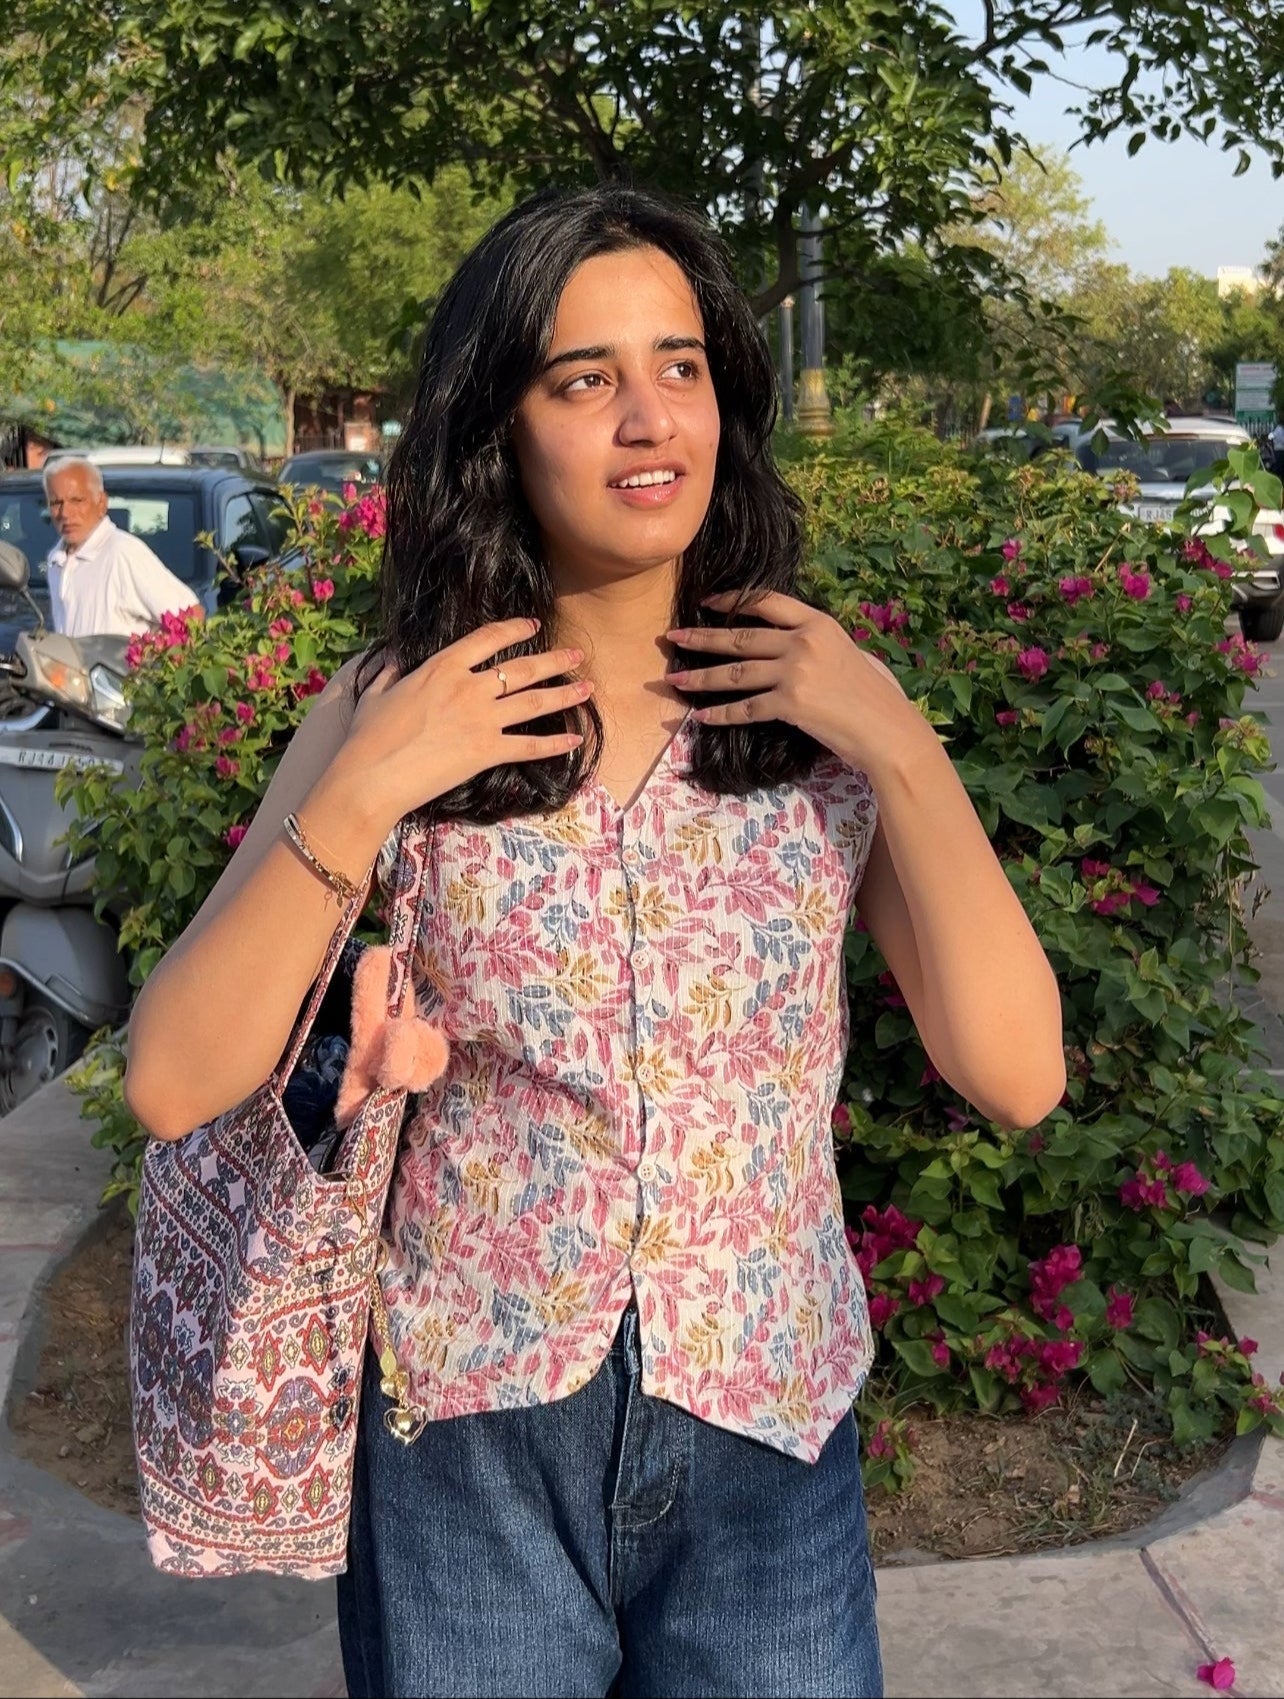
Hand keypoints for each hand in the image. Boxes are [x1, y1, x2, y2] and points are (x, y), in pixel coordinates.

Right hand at [334, 618, 590, 826]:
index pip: (487, 639)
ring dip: (565, 694)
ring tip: (587, 687)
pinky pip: (530, 746)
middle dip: (554, 660)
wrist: (371, 776)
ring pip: (535, 703)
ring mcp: (481, 719)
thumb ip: (390, 674)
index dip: (514, 629)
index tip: (532, 625)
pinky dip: (555, 745)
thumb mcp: (376, 695)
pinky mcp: (487, 751)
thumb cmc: (367, 738)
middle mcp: (469, 688)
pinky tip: (576, 740)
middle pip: (523, 669)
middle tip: (577, 654)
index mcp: (441, 667)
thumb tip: (394, 662)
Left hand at [666, 592, 929, 777]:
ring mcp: (795, 672)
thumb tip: (796, 643)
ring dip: (701, 677)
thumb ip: (819, 644)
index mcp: (819, 623)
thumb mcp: (849, 653)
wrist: (888, 729)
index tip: (707, 602)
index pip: (767, 602)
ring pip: (735, 673)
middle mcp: (803, 641)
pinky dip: (722, 714)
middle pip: (741, 637)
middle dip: (703, 637)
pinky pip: (746, 708)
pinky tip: (701, 716)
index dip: (733, 600)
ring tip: (674, 678)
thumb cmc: (876, 695)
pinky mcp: (791, 704)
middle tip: (673, 637)